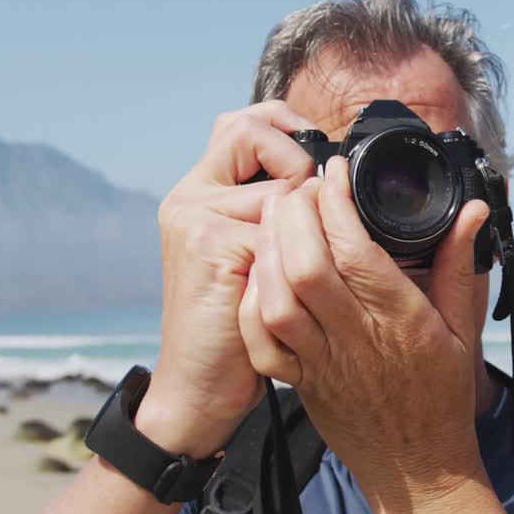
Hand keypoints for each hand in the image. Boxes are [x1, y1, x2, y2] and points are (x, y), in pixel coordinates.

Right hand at [137, 101, 315, 458]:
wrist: (199, 389)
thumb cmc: (237, 328)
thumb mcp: (252, 260)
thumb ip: (271, 215)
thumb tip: (323, 180)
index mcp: (199, 194)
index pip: (242, 124)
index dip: (284, 129)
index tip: (317, 161)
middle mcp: (190, 197)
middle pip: (253, 132)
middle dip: (297, 161)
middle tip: (313, 208)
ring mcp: (197, 218)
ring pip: (280, 184)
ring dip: (307, 220)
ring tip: (299, 265)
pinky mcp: (212, 244)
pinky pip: (282, 226)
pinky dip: (300, 255)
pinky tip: (288, 288)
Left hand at [238, 156, 490, 513]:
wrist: (416, 470)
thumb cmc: (441, 395)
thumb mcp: (463, 328)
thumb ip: (460, 265)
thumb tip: (474, 211)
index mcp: (401, 321)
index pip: (356, 251)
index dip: (336, 203)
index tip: (334, 172)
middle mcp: (356, 340)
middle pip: (306, 267)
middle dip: (295, 215)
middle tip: (299, 186)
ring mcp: (321, 364)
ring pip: (276, 300)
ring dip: (269, 250)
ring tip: (275, 217)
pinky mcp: (297, 384)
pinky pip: (259, 342)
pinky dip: (251, 302)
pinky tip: (259, 271)